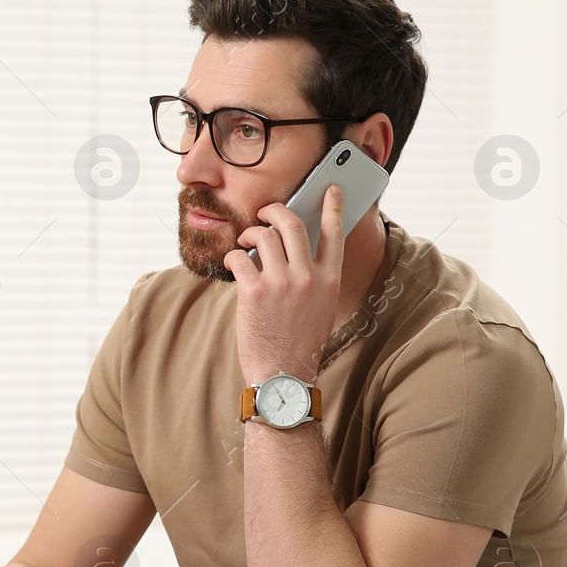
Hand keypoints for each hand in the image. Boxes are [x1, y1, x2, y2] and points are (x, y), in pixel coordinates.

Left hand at [224, 185, 344, 383]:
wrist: (283, 376)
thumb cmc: (299, 343)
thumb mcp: (320, 309)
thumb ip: (314, 279)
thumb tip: (295, 253)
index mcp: (329, 280)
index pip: (334, 234)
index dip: (332, 207)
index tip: (330, 190)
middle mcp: (308, 277)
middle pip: (292, 224)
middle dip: (274, 210)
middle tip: (264, 212)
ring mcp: (281, 283)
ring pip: (263, 236)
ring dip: (250, 234)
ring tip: (245, 243)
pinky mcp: (254, 292)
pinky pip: (239, 258)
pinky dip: (233, 257)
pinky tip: (232, 264)